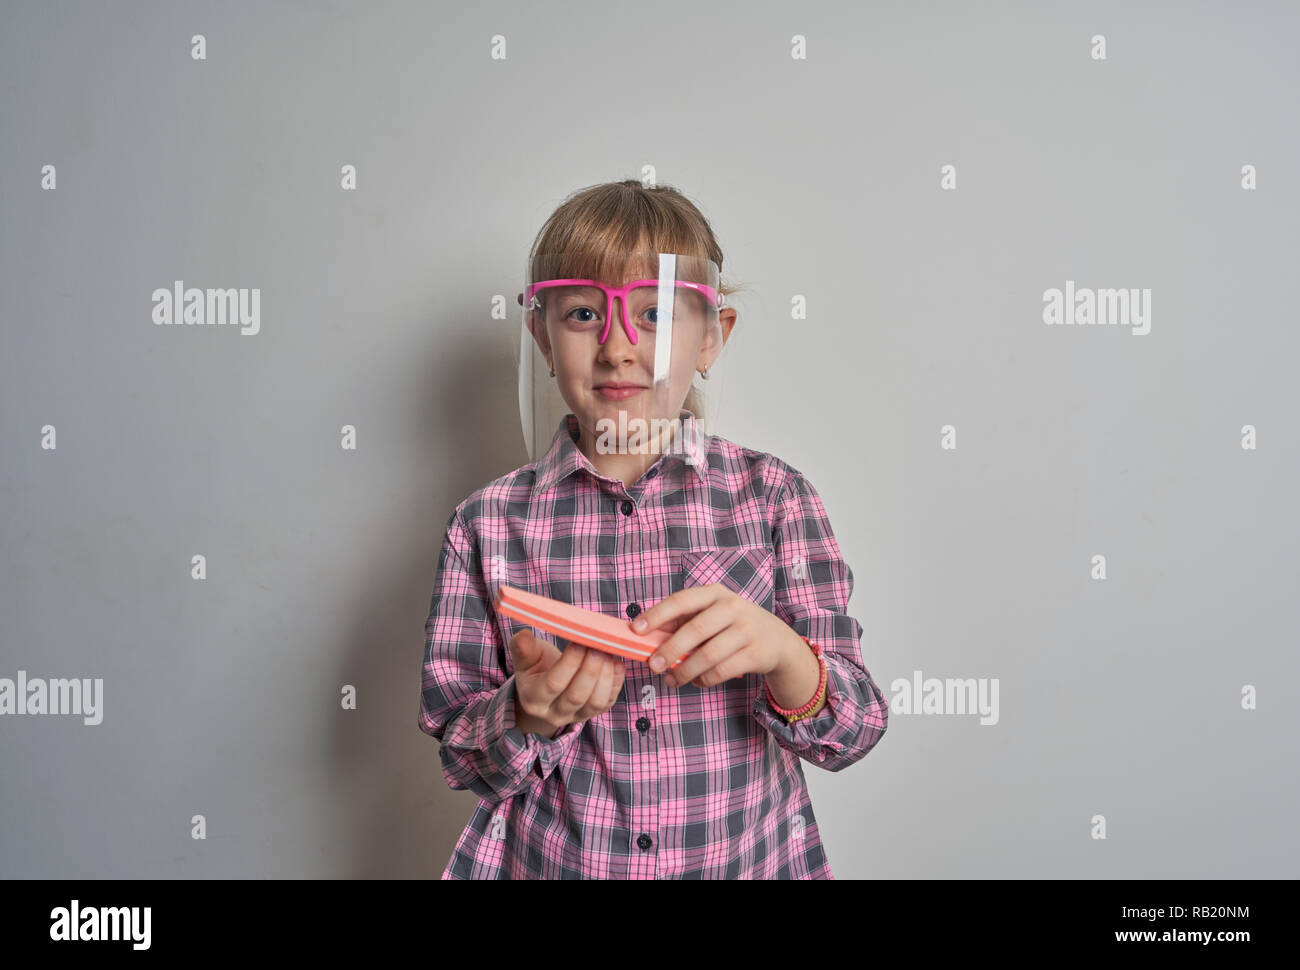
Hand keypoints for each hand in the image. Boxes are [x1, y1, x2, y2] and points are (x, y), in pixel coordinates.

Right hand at [508, 628, 625, 728]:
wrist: (547, 688)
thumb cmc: (537, 667)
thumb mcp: (526, 657)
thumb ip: (523, 648)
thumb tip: (524, 636)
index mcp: (534, 698)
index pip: (554, 683)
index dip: (570, 662)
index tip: (580, 641)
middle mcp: (554, 713)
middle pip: (577, 695)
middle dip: (591, 668)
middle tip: (599, 644)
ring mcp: (576, 716)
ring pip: (595, 702)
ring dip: (606, 675)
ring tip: (608, 652)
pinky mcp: (594, 713)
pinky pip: (608, 702)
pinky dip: (617, 682)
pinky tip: (616, 663)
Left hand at [632, 584, 804, 687]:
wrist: (777, 640)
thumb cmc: (732, 625)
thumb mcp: (712, 615)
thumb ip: (682, 622)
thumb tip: (645, 636)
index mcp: (715, 593)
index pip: (681, 600)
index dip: (657, 614)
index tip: (636, 629)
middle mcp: (733, 607)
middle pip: (695, 630)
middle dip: (669, 649)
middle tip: (652, 665)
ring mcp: (747, 630)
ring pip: (708, 655)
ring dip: (684, 671)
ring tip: (671, 679)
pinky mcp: (756, 654)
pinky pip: (721, 671)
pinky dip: (704, 679)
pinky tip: (696, 680)